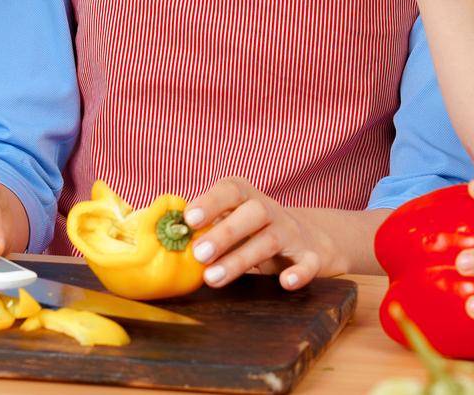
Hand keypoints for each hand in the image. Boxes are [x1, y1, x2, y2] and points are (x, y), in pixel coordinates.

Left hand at [183, 177, 344, 291]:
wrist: (309, 238)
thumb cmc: (253, 230)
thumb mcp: (231, 220)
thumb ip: (203, 225)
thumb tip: (163, 233)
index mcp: (247, 197)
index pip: (231, 190)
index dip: (211, 202)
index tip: (189, 219)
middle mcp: (270, 210)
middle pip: (252, 213)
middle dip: (224, 233)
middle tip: (198, 254)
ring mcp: (291, 233)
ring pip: (270, 241)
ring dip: (242, 259)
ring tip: (213, 278)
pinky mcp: (310, 256)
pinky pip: (308, 262)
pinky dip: (300, 272)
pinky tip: (286, 282)